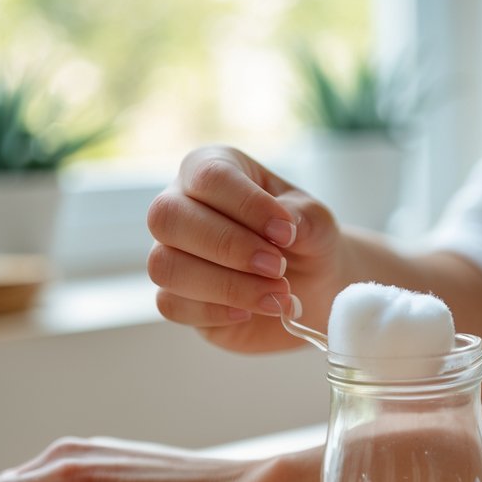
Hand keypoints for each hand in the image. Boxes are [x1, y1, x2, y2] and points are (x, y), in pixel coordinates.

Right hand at [147, 145, 348, 353]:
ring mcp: (171, 252)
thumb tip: (283, 226)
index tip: (287, 233)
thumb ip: (303, 217)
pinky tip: (252, 311)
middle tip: (278, 267)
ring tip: (278, 294)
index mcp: (212, 170)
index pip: (209, 176)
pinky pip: (172, 305)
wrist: (314, 287)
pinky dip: (216, 312)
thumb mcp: (317, 222)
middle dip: (228, 246)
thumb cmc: (307, 241)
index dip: (247, 206)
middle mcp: (180, 206)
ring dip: (226, 285)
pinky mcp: (175, 297)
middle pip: (166, 217)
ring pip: (164, 265)